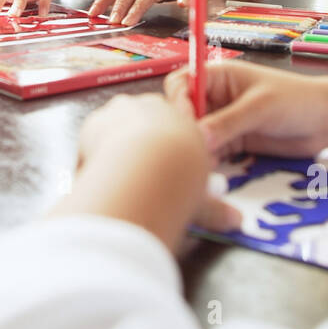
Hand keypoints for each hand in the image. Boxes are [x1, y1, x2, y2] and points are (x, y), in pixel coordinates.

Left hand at [51, 93, 239, 251]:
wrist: (149, 166)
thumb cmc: (181, 175)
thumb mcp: (203, 194)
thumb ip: (215, 208)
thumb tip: (235, 222)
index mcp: (180, 118)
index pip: (173, 128)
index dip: (169, 152)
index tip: (165, 174)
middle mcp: (150, 106)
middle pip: (142, 126)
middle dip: (140, 152)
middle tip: (141, 182)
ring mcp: (120, 110)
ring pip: (116, 131)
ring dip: (116, 153)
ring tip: (119, 184)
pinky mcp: (95, 121)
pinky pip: (93, 141)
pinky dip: (94, 159)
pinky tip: (100, 181)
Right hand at [165, 60, 327, 158]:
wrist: (327, 122)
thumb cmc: (297, 101)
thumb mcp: (260, 108)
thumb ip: (228, 122)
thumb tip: (197, 137)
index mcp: (219, 77)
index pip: (182, 84)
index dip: (177, 103)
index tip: (184, 125)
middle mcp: (216, 98)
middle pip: (184, 112)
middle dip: (184, 130)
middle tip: (193, 150)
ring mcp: (223, 122)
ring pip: (196, 136)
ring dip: (196, 150)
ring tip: (203, 165)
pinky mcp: (232, 143)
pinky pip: (211, 153)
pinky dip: (208, 162)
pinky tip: (212, 173)